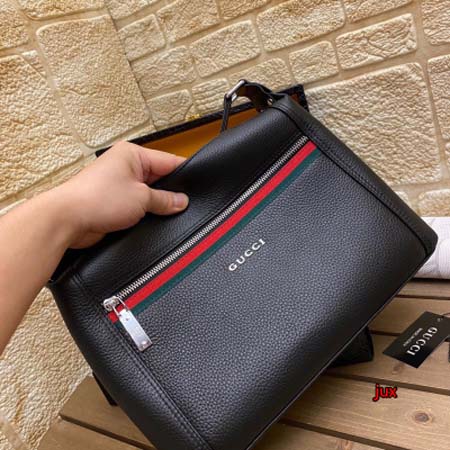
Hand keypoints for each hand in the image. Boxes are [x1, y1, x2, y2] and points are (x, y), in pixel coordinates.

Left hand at [53, 141, 188, 247]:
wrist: (68, 220)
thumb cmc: (97, 199)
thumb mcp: (142, 198)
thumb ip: (165, 200)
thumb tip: (181, 201)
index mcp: (133, 154)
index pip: (168, 161)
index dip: (184, 174)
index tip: (199, 184)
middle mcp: (126, 166)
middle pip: (159, 178)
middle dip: (171, 192)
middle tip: (187, 204)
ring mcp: (119, 184)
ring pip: (149, 193)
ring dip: (157, 204)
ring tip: (172, 213)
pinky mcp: (115, 201)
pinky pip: (138, 204)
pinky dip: (147, 212)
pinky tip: (156, 219)